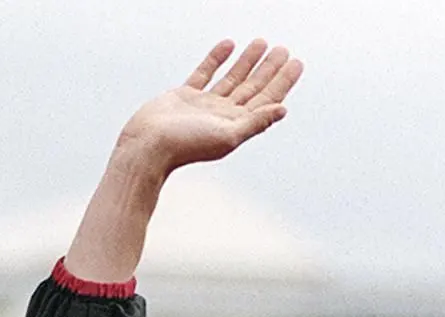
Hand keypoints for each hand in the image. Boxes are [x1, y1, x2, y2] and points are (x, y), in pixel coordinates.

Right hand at [113, 39, 303, 177]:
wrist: (149, 145)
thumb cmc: (186, 145)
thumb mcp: (228, 135)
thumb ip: (256, 122)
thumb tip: (283, 110)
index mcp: (236, 126)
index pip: (266, 100)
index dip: (282, 82)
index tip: (296, 63)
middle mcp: (223, 116)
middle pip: (253, 88)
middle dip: (269, 69)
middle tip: (283, 50)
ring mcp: (204, 106)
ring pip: (232, 79)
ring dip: (247, 62)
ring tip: (261, 43)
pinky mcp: (185, 96)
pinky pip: (206, 73)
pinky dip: (217, 59)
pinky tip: (229, 45)